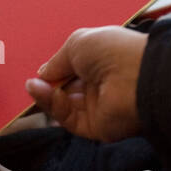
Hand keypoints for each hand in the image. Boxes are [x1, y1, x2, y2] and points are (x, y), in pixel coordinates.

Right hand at [26, 26, 145, 141]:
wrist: (138, 76)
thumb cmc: (113, 51)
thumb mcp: (77, 44)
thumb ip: (56, 61)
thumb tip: (41, 74)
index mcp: (100, 62)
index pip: (71, 71)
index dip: (53, 72)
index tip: (38, 72)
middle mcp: (100, 85)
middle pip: (64, 90)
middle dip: (46, 85)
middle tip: (32, 82)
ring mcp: (97, 107)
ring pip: (63, 105)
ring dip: (45, 95)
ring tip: (33, 86)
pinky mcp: (95, 127)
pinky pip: (68, 118)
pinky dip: (53, 106)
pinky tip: (42, 92)